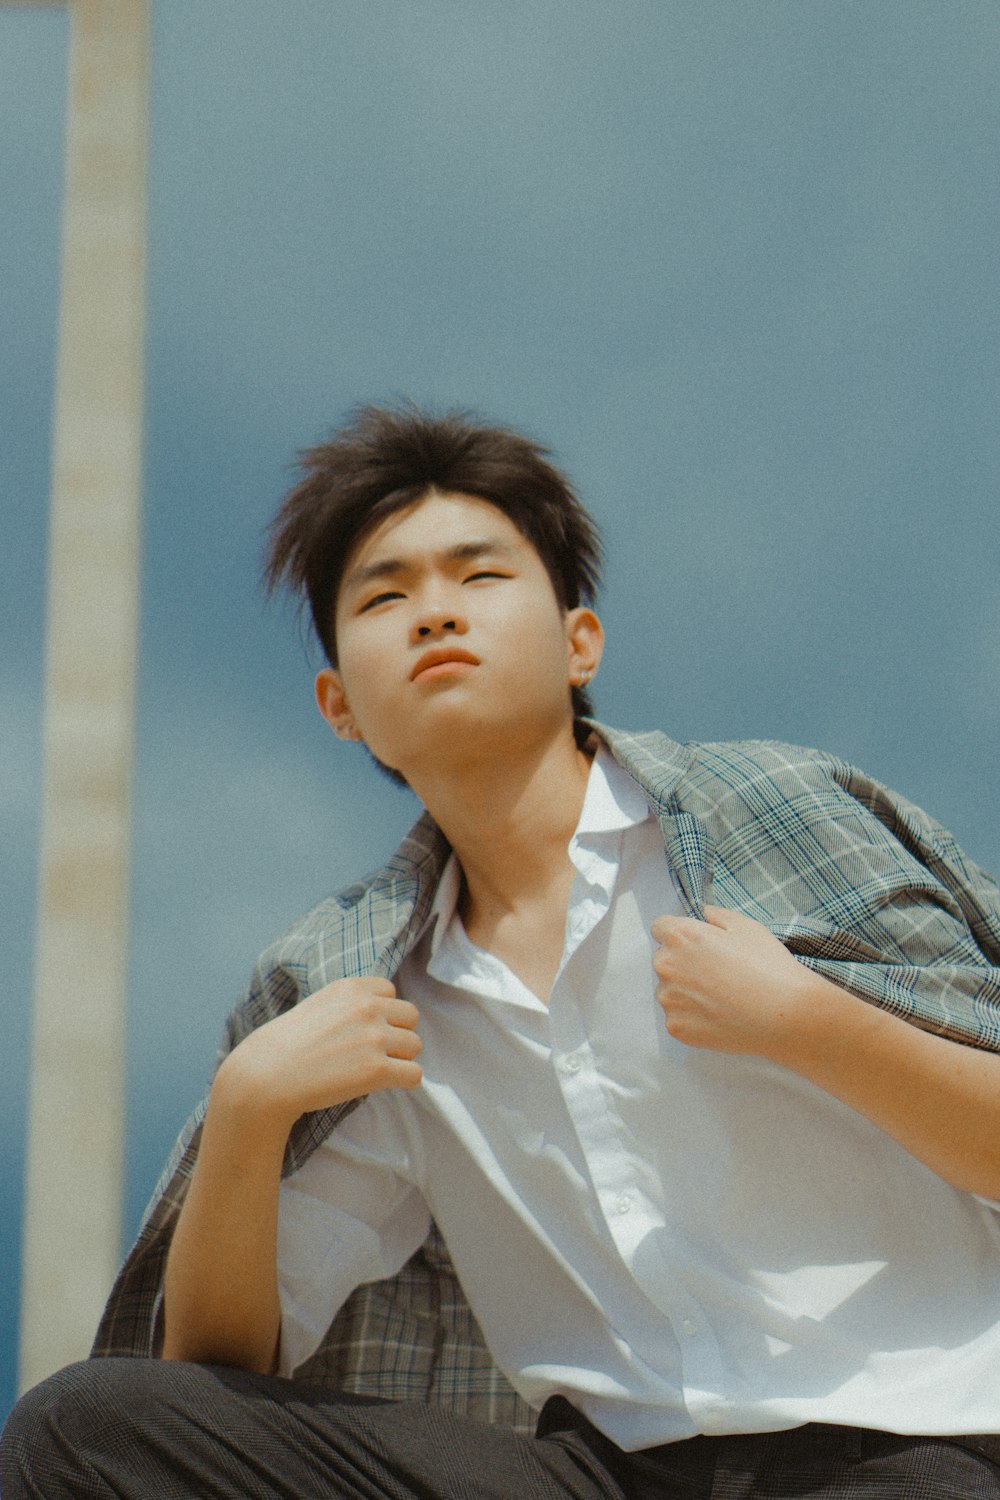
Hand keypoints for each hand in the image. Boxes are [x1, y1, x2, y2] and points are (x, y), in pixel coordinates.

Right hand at [218, 976, 422, 1127]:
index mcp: (351, 987)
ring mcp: (374, 1038)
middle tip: (373, 1052)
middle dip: (397, 1033)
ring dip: (400, 1058)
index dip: (381, 1012)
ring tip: (372, 1069)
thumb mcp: (318, 1005)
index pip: (391, 990)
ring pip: (415, 1046)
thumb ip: (349, 1003)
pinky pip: (414, 1075)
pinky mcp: (377, 1070)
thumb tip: (380, 1011)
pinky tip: (384, 1084)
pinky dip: (404, 1081)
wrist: (265, 1077)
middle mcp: (367, 1007)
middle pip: (410, 1016)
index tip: (364, 1029)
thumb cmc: (285, 1046)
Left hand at [651, 904, 813, 1061]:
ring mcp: (668, 1000)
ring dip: (686, 991)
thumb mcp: (747, 927)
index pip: (661, 928)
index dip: (681, 934)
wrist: (786, 1015)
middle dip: (684, 962)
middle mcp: (666, 966)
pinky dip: (693, 1016)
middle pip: (665, 959)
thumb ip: (717, 915)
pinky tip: (719, 1016)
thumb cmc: (768, 966)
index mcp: (680, 937)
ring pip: (670, 990)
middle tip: (717, 974)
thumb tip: (704, 913)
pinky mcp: (676, 1027)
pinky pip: (678, 1016)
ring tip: (721, 998)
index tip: (698, 945)